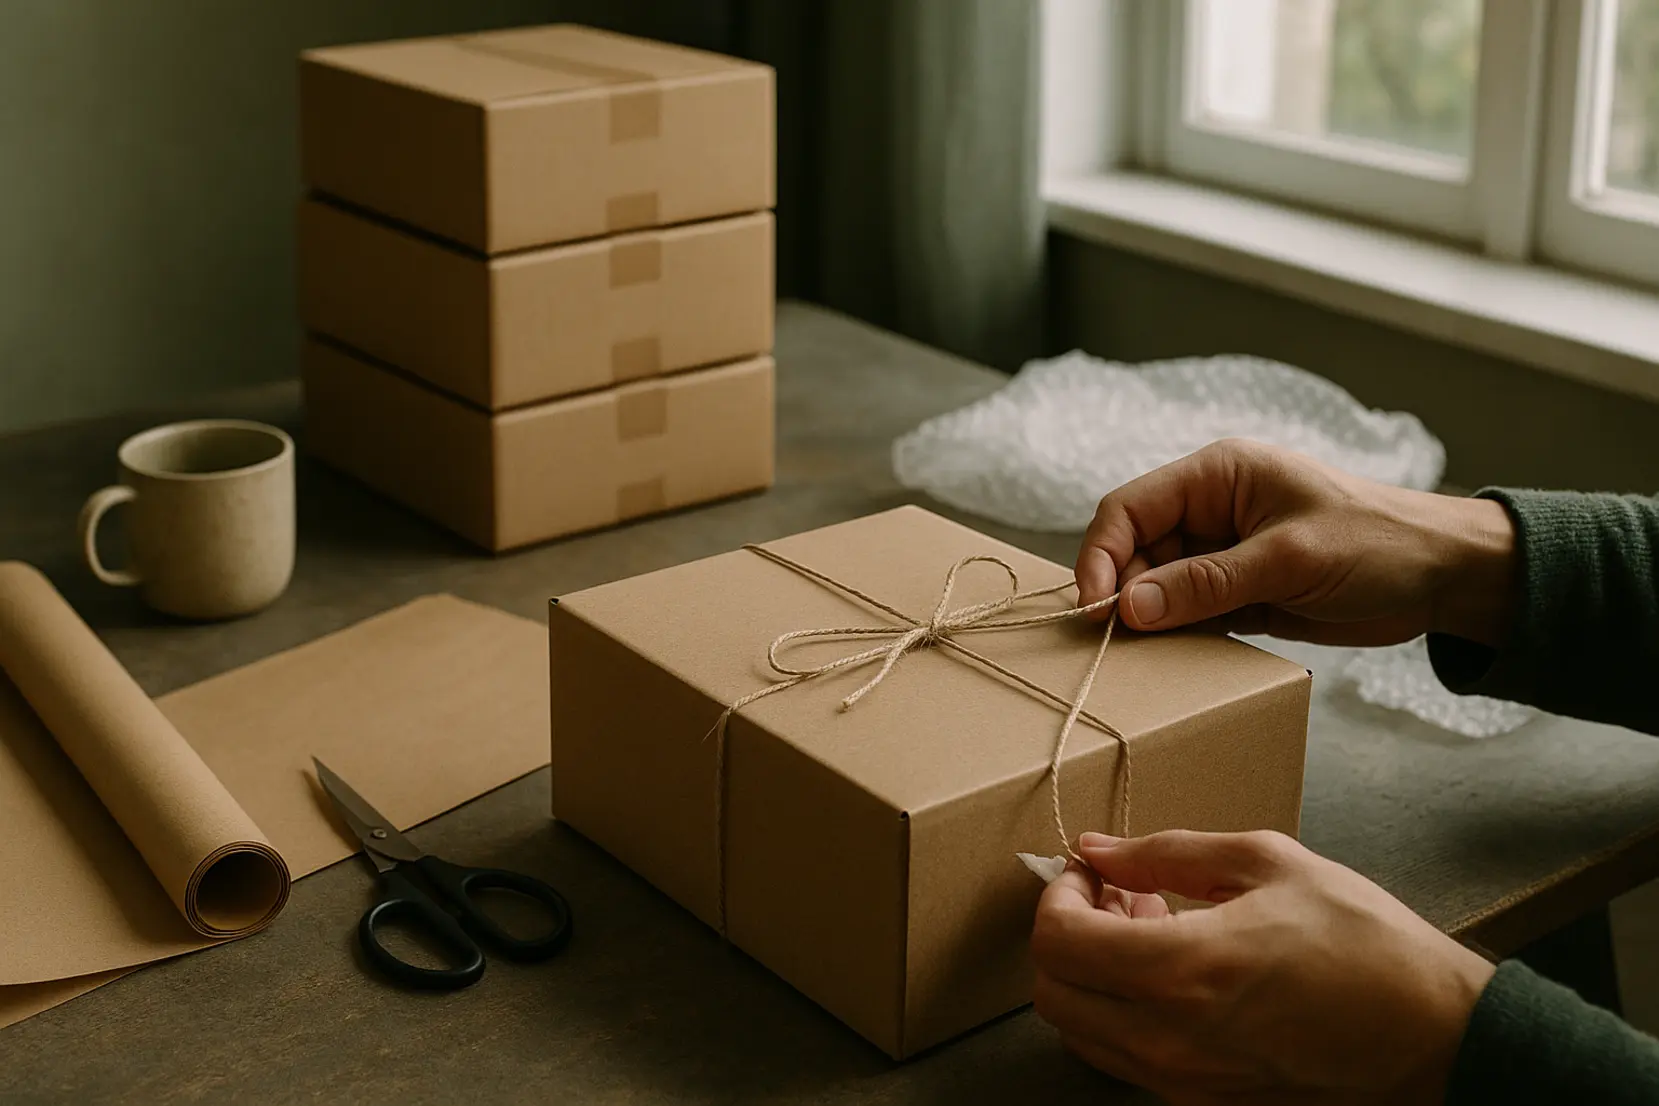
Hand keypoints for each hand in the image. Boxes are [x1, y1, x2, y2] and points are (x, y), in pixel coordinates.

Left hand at [1031, 830, 1494, 1104]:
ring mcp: (1184, 1082)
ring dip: (1093, 975)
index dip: (1059, 895)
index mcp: (1183, 970)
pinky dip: (1125, 1012)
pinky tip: (1175, 973)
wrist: (1438, 1038)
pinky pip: (1128, 1059)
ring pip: (1082, 1032)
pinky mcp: (1204, 1104)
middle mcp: (1170, 1039)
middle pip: (1053, 993)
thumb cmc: (1367, 946)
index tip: (1090, 871)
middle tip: (1115, 895)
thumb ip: (1166, 854)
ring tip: (1150, 928)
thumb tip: (1099, 850)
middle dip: (1067, 934)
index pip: (1057, 941)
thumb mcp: (1269, 864)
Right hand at [1075, 438, 1516, 646]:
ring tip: (1147, 655)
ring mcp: (1224, 552)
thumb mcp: (1288, 560)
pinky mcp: (1240, 591)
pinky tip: (1178, 658)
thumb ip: (1205, 583)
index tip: (1094, 606)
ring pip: (1157, 585)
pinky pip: (1188, 612)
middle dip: (1122, 593)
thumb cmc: (1377, 544)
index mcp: (1218, 475)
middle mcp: (1211, 510)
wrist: (1445, 577)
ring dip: (1150, 618)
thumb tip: (1129, 607)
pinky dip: (1178, 634)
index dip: (1101, 554)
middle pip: (1135, 549)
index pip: (1129, 507)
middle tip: (1118, 643)